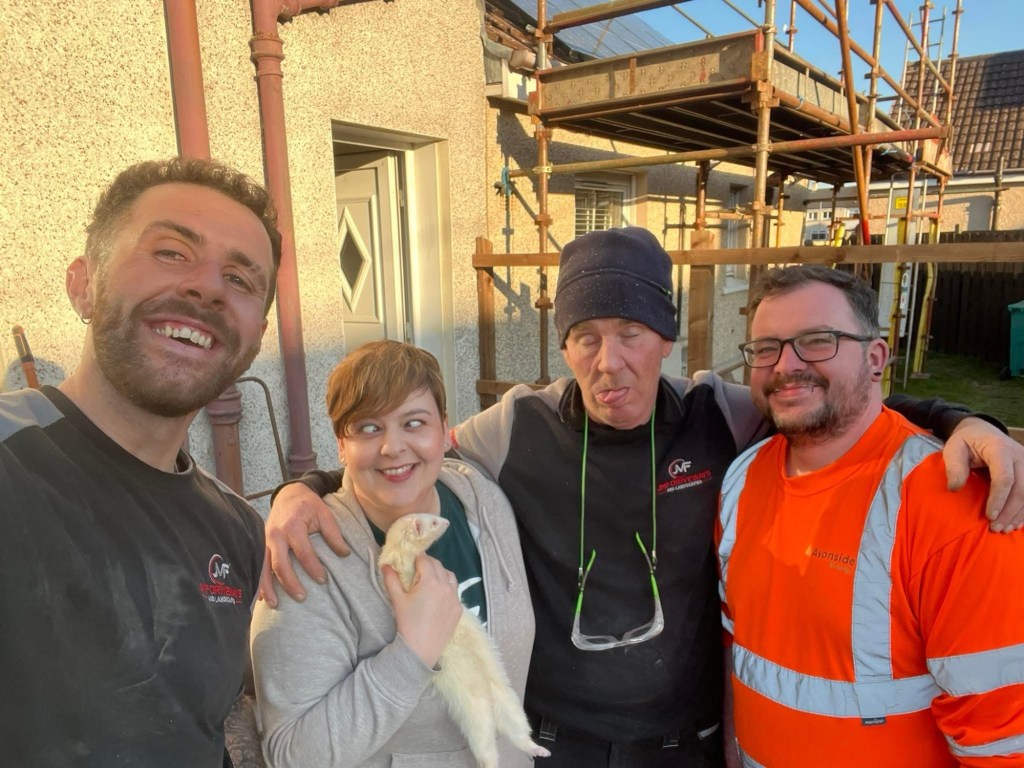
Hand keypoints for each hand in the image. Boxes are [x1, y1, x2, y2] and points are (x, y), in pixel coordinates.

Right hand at [259, 482, 349, 606]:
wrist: (288, 494)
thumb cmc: (309, 505)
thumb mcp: (325, 514)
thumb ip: (334, 534)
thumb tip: (345, 554)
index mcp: (293, 526)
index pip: (303, 552)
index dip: (313, 568)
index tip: (323, 580)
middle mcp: (276, 535)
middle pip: (281, 564)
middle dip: (290, 583)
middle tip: (302, 598)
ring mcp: (265, 540)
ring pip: (264, 568)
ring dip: (268, 587)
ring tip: (276, 604)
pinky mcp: (261, 544)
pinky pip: (258, 565)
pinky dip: (259, 582)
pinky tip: (261, 597)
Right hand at [383, 555, 461, 667]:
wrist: (420, 650)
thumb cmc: (407, 623)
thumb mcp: (397, 600)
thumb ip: (391, 579)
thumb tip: (386, 565)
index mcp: (430, 581)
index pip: (425, 561)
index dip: (417, 558)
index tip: (412, 559)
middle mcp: (446, 586)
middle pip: (438, 566)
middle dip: (428, 563)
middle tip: (418, 568)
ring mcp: (455, 598)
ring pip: (450, 576)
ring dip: (440, 573)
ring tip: (430, 579)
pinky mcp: (459, 609)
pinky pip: (455, 591)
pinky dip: (447, 587)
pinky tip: (438, 595)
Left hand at [943, 417, 1023, 530]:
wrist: (982, 431)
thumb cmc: (966, 441)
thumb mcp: (953, 448)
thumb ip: (954, 466)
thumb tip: (955, 488)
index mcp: (1000, 448)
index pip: (1004, 478)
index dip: (999, 499)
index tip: (990, 516)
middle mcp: (1019, 455)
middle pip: (1021, 488)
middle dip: (1009, 511)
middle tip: (996, 528)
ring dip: (1019, 514)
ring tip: (1004, 529)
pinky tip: (1016, 523)